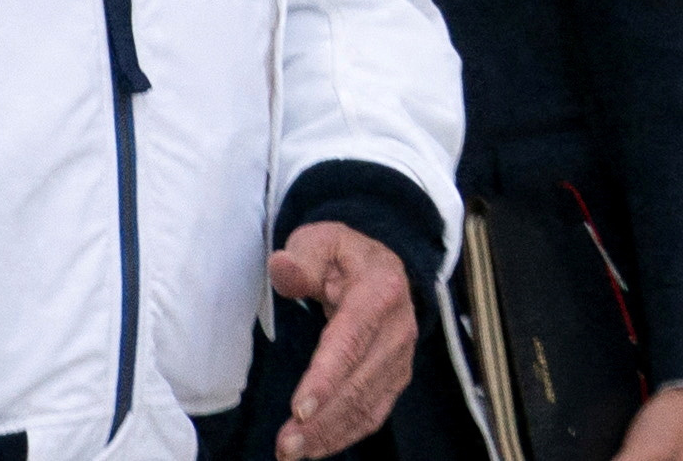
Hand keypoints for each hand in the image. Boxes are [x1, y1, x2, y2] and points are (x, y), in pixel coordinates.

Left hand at [267, 222, 415, 459]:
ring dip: (329, 433)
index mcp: (380, 290)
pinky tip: (316, 448)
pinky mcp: (396, 376)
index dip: (326, 377)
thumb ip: (301, 257)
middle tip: (284, 445)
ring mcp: (401, 356)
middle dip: (322, 418)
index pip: (352, 340)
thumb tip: (281, 266)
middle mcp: (399, 327)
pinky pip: (374, 413)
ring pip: (367, 404)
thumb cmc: (341, 255)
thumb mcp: (320, 241)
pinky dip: (346, 435)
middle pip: (360, 381)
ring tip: (291, 452)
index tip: (299, 408)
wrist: (380, 266)